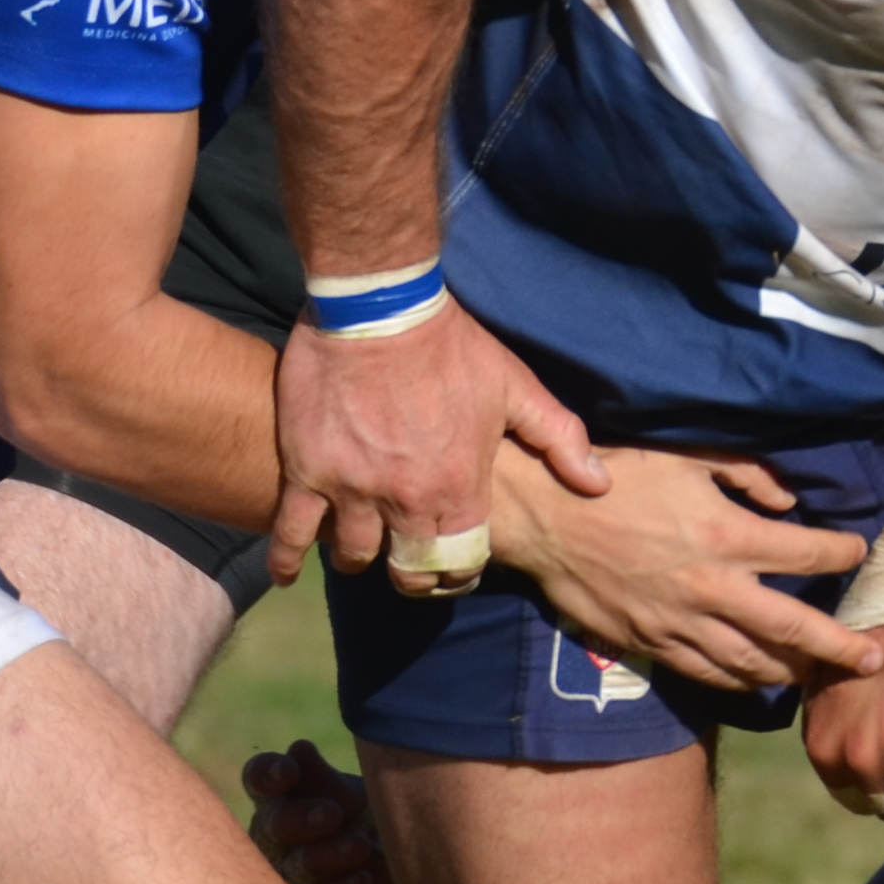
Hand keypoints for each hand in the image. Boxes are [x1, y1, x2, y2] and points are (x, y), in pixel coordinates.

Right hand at [241, 739, 414, 883]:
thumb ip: (331, 782)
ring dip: (321, 855)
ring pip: (288, 867)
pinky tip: (362, 883)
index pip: (263, 782)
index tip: (290, 772)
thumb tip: (297, 748)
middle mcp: (289, 842)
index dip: (267, 775)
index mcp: (300, 800)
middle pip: (267, 825)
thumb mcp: (374, 805)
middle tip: (332, 814)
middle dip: (294, 818)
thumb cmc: (401, 841)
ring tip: (361, 847)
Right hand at [270, 303, 603, 589]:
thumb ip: (560, 439)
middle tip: (405, 567)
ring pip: (354, 556)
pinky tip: (285, 576)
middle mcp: (406, 500)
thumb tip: (598, 484)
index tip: (452, 569)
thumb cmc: (451, 345)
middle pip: (408, 569)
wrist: (380, 307)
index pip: (462, 560)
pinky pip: (292, 533)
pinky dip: (286, 560)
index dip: (459, 572)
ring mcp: (353, 490)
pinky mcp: (308, 472)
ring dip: (359, 560)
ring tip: (359, 551)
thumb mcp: (516, 387)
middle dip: (411, 575)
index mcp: (458, 488)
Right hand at [493, 444, 881, 693]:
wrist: (547, 516)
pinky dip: (740, 681)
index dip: (841, 554)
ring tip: (821, 674)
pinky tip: (759, 681)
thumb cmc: (620, 476)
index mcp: (726, 534)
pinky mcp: (651, 643)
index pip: (806, 553)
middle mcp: (711, 587)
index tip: (858, 553)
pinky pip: (706, 673)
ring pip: (752, 662)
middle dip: (840, 647)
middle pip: (793, 629)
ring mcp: (681, 623)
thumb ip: (746, 474)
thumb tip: (789, 500)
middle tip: (874, 660)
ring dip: (794, 672)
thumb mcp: (688, 455)